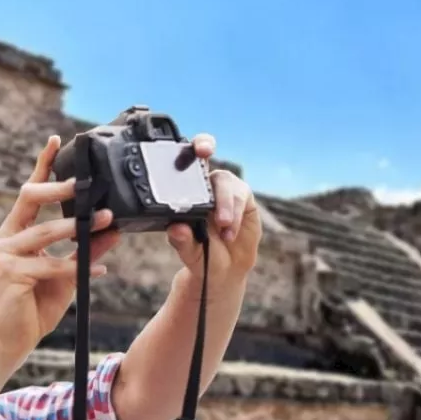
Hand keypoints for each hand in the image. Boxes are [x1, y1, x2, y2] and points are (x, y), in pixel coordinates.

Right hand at [0, 136, 121, 351]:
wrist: (11, 341)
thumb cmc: (35, 305)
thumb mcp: (67, 273)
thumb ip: (85, 251)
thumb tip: (113, 230)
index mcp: (15, 233)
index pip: (29, 193)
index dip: (41, 166)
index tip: (56, 141)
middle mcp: (5, 239)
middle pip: (30, 199)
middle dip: (59, 188)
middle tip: (86, 184)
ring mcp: (3, 255)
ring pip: (45, 232)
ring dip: (78, 228)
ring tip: (105, 222)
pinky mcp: (10, 274)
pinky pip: (50, 265)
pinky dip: (77, 267)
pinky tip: (98, 270)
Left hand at [166, 133, 261, 289]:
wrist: (225, 272)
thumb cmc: (202, 255)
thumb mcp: (189, 252)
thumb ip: (181, 241)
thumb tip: (175, 228)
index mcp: (186, 192)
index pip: (184, 161)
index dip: (186, 148)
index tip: (187, 148)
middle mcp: (206, 186)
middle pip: (207, 157)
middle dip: (205, 147)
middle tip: (204, 153)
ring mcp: (227, 191)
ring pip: (226, 184)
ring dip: (225, 204)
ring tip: (224, 228)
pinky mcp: (244, 200)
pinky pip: (241, 199)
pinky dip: (235, 215)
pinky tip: (230, 232)